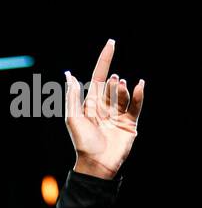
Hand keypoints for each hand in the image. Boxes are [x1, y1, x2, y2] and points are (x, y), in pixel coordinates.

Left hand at [65, 39, 143, 178]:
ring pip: (123, 95)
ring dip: (122, 89)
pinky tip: (138, 86)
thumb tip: (69, 75)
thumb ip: (72, 97)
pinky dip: (138, 95)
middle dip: (112, 81)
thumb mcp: (73, 118)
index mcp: (91, 104)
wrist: (96, 165)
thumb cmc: (82, 143)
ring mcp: (118, 115)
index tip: (111, 43)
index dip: (104, 60)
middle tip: (113, 81)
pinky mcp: (130, 124)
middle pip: (111, 86)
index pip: (99, 76)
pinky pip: (136, 106)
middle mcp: (105, 107)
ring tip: (120, 85)